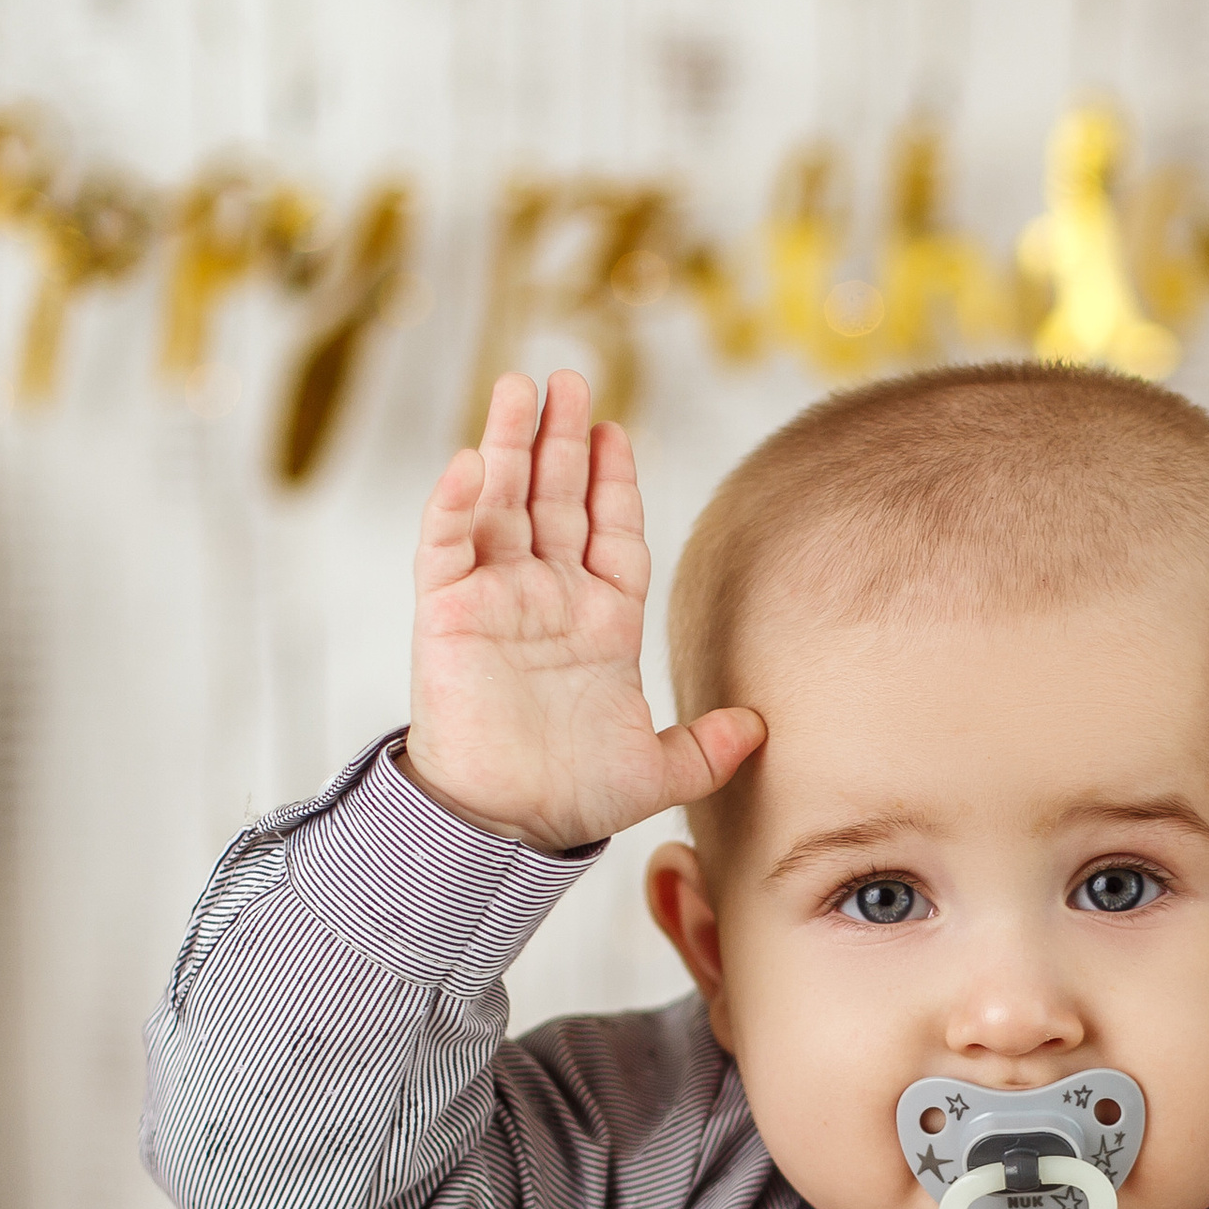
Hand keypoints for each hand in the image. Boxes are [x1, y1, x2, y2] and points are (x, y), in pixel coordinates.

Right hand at [406, 370, 763, 853]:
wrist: (508, 829)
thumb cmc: (573, 799)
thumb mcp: (660, 772)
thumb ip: (709, 748)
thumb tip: (761, 727)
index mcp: (602, 622)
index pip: (610, 533)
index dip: (614, 482)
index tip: (617, 431)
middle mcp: (548, 599)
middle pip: (555, 500)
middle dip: (561, 441)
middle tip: (570, 379)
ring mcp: (495, 601)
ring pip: (501, 505)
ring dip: (507, 446)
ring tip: (520, 386)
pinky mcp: (447, 615)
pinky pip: (447, 546)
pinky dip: (455, 503)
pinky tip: (470, 461)